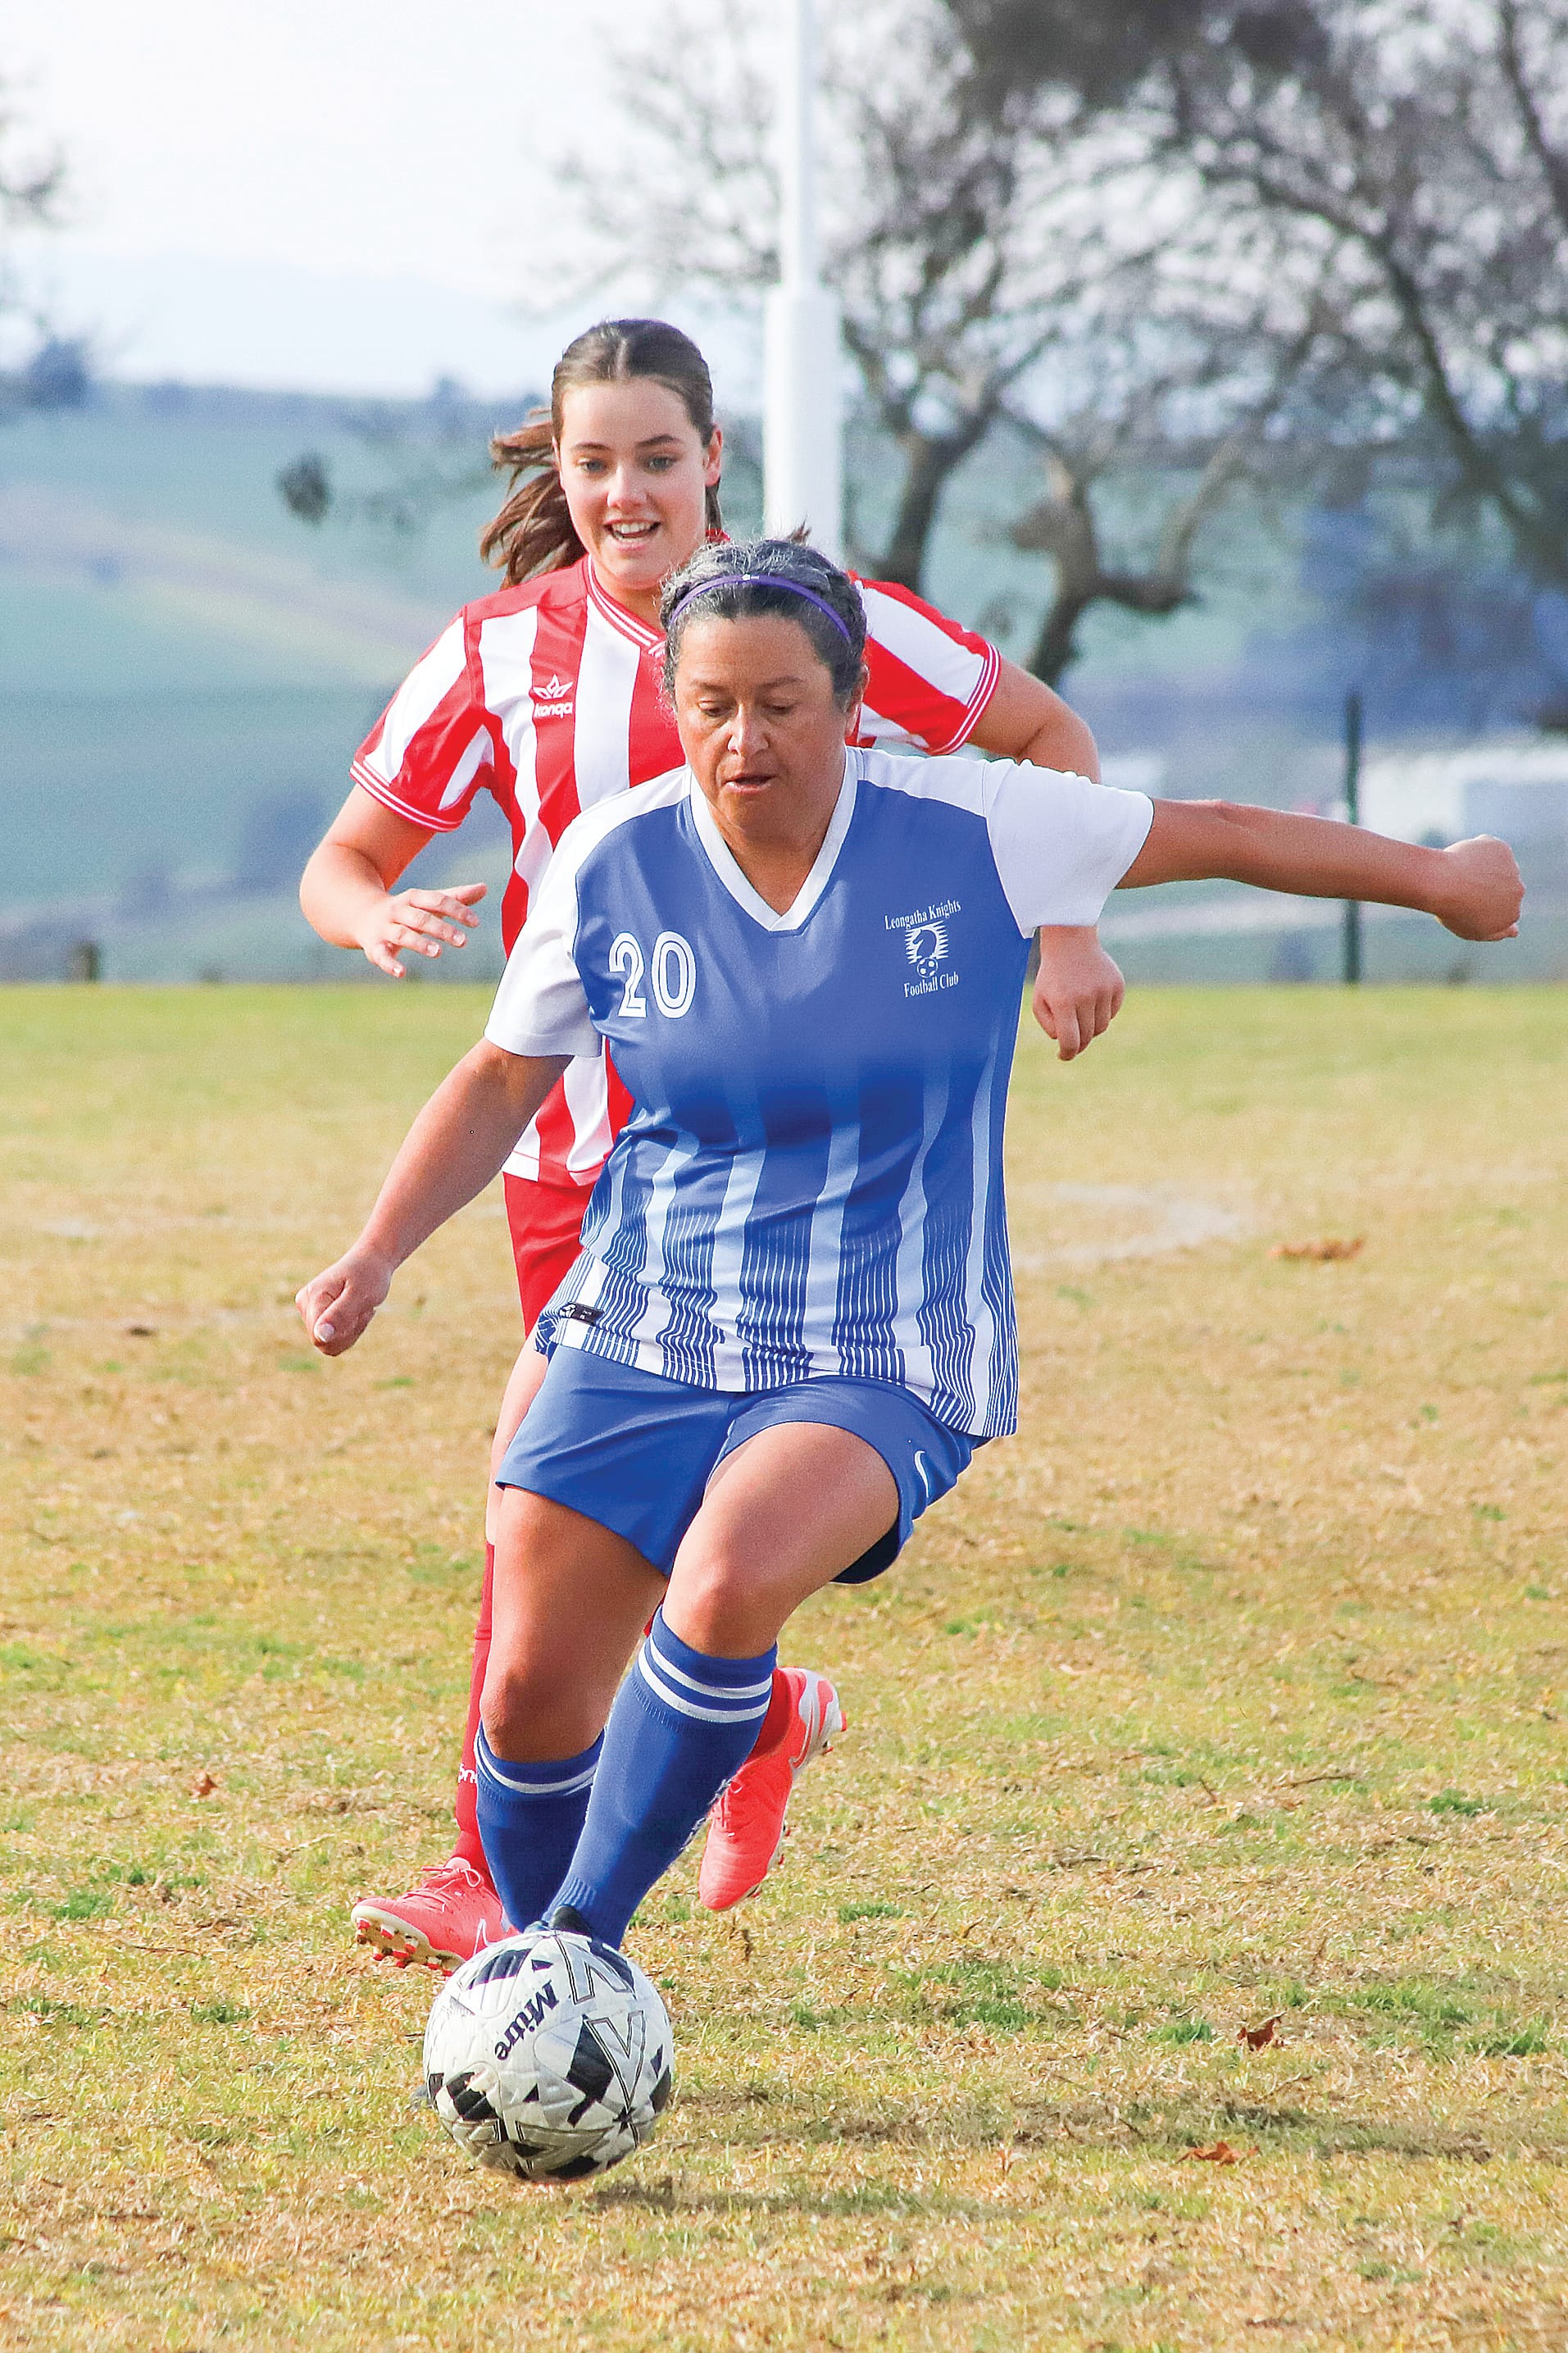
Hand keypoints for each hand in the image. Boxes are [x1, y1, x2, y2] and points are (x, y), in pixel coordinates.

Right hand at [295, 1249, 393, 1356]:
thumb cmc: (369, 1275)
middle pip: (324, 1343)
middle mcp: (305, 1303)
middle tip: (361, 1308)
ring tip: (358, 1308)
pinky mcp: (316, 1314)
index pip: (321, 1339)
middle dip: (348, 1331)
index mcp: (313, 1298)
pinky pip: (332, 1338)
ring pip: (329, 1343)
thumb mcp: (360, 1295)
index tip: (359, 1310)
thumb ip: (340, 1315)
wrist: (371, 1261)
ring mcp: (308, 1309)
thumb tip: (320, 1336)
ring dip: (350, 1330)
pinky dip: (349, 1329)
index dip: (345, 1332)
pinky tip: (355, 1311)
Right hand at [357, 882, 486, 977]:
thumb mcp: (427, 902)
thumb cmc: (405, 910)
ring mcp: (385, 929)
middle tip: (463, 941)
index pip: (437, 900)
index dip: (456, 910)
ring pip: (402, 935)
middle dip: (441, 928)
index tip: (475, 922)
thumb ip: (455, 897)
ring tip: (438, 952)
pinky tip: (402, 973)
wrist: (361, 915)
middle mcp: (398, 911)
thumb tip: (484, 888)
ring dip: (419, 943)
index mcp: (414, 898)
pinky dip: (390, 964)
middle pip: (420, 918)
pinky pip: (381, 955)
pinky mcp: (374, 947)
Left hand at [1032, 929, 1125, 1060]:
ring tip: (1080, 1013)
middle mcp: (1086, 997)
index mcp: (1063, 1002)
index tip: (1063, 1055)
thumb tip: (1067, 1044)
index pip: (1071, 1041)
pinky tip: (1092, 999)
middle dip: (1078, 1041)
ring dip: (1091, 1027)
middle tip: (1072, 1038)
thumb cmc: (1051, 976)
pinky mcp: (1117, 985)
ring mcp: (1104, 990)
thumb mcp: (1039, 1000)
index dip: (1067, 1054)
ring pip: (1102, 1027)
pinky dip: (1103, 1013)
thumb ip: (1049, 1026)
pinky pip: (1112, 1012)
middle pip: (1087, 1036)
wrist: (1070, 942)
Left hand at [1430, 836, 1522, 940]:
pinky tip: (1464, 858)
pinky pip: (1491, 848)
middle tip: (1461, 886)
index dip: (1482, 903)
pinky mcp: (1502, 849)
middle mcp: (1518, 891)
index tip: (1465, 901)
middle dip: (1486, 885)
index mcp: (1512, 914)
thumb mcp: (1473, 931)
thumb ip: (1497, 932)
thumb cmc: (1453, 910)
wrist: (1443, 883)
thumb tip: (1516, 931)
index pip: (1503, 908)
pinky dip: (1479, 851)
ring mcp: (1512, 869)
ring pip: (1498, 866)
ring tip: (1460, 873)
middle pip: (1503, 886)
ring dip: (1484, 867)